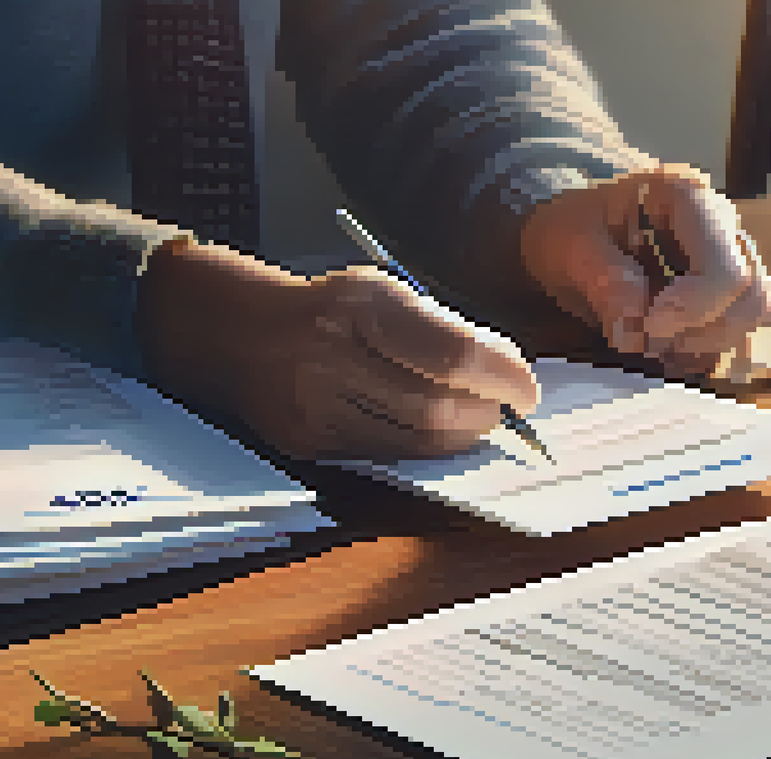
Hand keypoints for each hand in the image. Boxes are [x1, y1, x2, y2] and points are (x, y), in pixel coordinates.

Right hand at [135, 238, 539, 461]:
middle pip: (437, 406)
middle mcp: (333, 355)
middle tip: (507, 410)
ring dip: (462, 437)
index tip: (527, 388)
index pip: (454, 354)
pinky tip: (440, 435)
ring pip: (415, 440)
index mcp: (361, 305)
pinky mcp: (310, 443)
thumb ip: (440, 329)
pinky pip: (387, 454)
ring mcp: (316, 405)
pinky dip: (426, 448)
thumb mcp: (383, 293)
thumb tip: (506, 374)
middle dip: (486, 414)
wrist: (243, 335)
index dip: (503, 377)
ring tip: (479, 421)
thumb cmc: (332, 310)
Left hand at [520, 163, 770, 376]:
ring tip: (654, 341)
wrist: (570, 232)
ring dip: (704, 343)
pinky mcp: (726, 287)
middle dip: (700, 332)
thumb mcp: (569, 245)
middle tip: (648, 338)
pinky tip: (681, 351)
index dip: (693, 311)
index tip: (647, 325)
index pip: (728, 273)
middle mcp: (723, 223)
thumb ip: (605, 281)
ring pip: (751, 316)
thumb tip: (638, 326)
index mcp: (688, 199)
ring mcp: (730, 256)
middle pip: (750, 297)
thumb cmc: (569, 229)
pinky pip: (743, 325)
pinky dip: (715, 346)